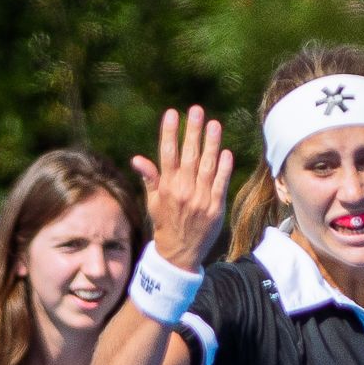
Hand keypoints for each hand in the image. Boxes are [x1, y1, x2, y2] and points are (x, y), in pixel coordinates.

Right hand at [130, 107, 232, 271]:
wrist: (179, 253)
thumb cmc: (166, 223)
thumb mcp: (153, 202)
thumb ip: (150, 178)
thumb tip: (137, 159)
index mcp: (166, 187)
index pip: (167, 154)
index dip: (170, 133)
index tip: (172, 113)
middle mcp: (183, 190)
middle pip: (188, 156)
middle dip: (192, 132)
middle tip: (196, 110)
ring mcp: (200, 199)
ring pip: (206, 166)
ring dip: (211, 144)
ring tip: (214, 124)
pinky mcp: (215, 208)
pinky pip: (220, 184)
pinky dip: (223, 168)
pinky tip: (226, 152)